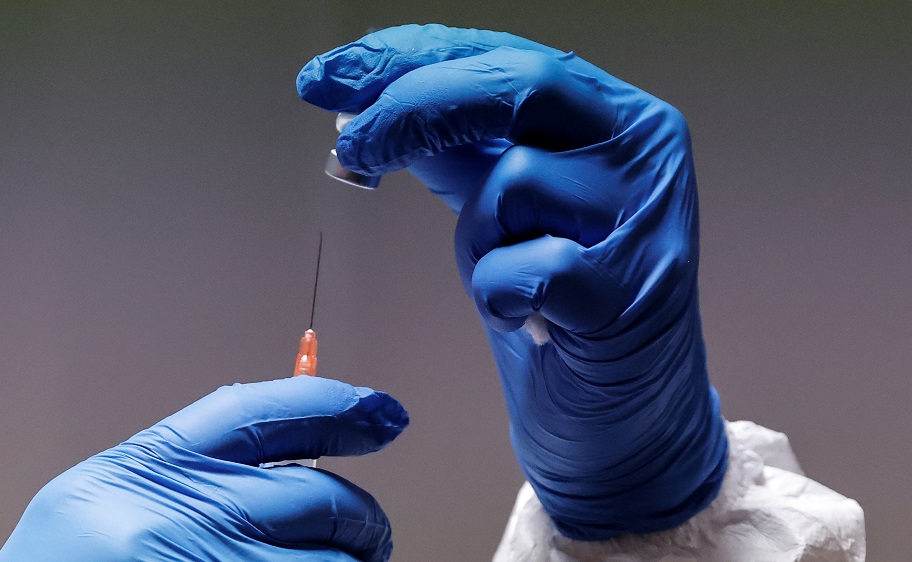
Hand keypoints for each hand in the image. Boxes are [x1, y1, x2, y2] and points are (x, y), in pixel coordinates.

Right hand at [0, 377, 407, 560]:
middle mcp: (178, 517)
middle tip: (371, 533)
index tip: (383, 412)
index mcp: (148, 469)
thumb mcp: (113, 502)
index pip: (267, 411)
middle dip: (364, 517)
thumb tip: (307, 462)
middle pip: (318, 494)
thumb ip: (197, 475)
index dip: (337, 402)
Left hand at [298, 24, 726, 539]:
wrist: (622, 414)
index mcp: (613, 115)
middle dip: (414, 108)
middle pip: (518, 85)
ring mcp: (646, 219)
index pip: (504, 55)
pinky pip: (526, 266)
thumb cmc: (561, 306)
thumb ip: (457, 151)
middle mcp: (643, 150)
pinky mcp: (632, 292)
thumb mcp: (505, 210)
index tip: (329, 75)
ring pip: (515, 181)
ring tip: (506, 278)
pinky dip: (500, 292)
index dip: (409, 57)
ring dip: (478, 237)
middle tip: (350, 144)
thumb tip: (366, 105)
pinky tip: (525, 318)